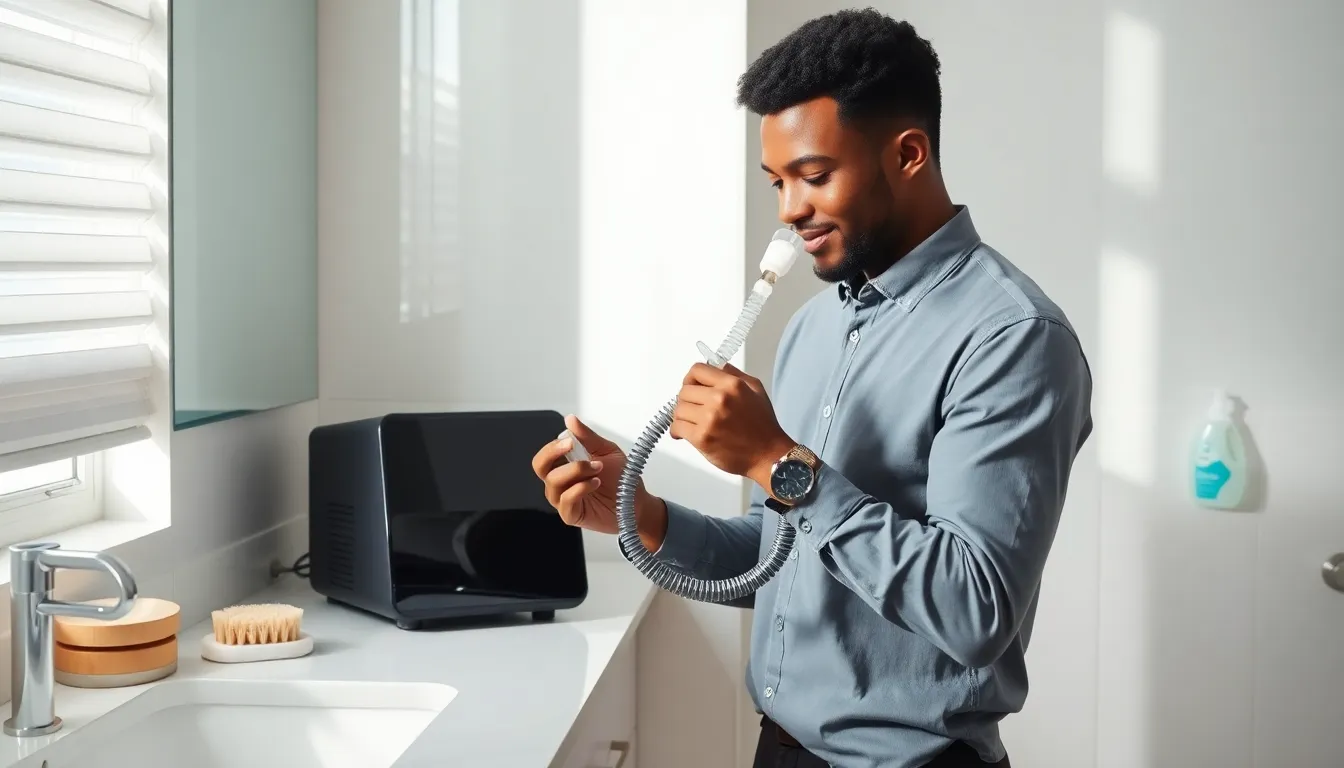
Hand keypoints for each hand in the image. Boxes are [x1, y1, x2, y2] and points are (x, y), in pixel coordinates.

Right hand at [531, 414, 666, 550]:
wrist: (637, 502)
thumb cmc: (620, 478)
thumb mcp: (607, 451)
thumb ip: (588, 437)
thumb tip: (570, 420)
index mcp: (565, 465)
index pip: (545, 455)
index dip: (552, 447)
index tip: (570, 441)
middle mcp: (561, 482)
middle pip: (540, 467)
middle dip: (555, 454)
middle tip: (574, 448)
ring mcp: (564, 499)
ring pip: (553, 483)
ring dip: (576, 471)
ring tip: (597, 469)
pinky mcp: (572, 515)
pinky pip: (565, 501)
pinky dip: (580, 489)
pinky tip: (595, 483)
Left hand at [670, 362, 795, 488]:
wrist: (768, 454)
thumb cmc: (763, 425)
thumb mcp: (755, 390)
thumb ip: (735, 375)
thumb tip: (716, 366)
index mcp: (731, 385)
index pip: (697, 370)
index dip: (691, 379)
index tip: (692, 387)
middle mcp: (719, 398)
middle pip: (684, 391)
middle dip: (686, 400)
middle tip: (693, 409)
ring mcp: (709, 419)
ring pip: (678, 409)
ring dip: (682, 416)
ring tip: (690, 422)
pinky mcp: (702, 437)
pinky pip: (677, 427)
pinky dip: (677, 431)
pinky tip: (684, 434)